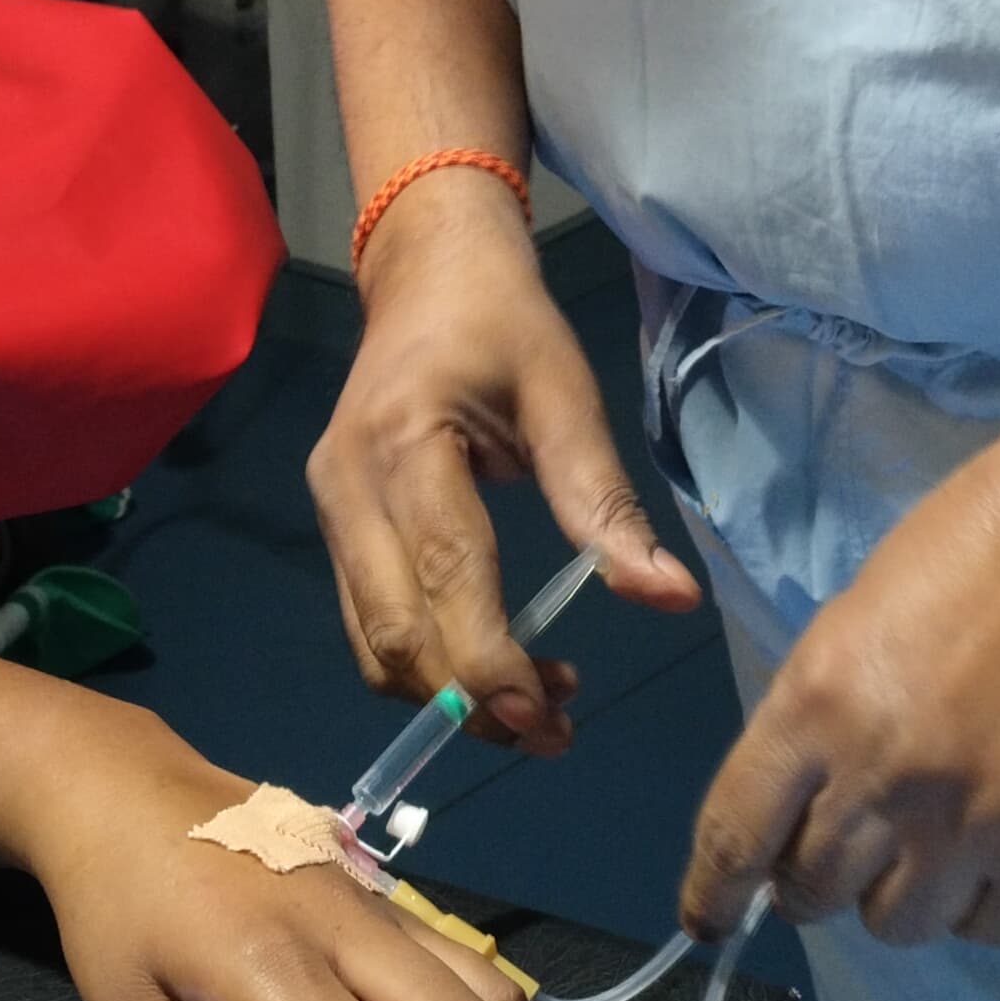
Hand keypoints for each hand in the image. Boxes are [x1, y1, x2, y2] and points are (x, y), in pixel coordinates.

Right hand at [307, 177, 698, 740]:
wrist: (426, 270)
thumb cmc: (503, 322)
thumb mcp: (565, 393)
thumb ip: (604, 501)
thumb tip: (670, 598)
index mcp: (404, 442)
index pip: (445, 576)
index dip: (491, 661)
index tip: (550, 716)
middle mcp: (347, 485)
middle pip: (395, 633)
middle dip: (471, 700)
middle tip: (556, 731)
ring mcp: (329, 508)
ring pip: (372, 644)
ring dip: (447, 694)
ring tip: (539, 704)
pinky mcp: (334, 524)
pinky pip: (369, 622)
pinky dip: (426, 663)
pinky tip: (493, 661)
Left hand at [682, 376, 999, 950]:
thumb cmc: (980, 538)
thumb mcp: (856, 617)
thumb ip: (818, 718)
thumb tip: (800, 807)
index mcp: (819, 702)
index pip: (735, 836)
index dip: (713, 893)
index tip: (709, 921)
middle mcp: (885, 776)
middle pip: (811, 894)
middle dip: (816, 877)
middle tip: (848, 846)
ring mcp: (976, 821)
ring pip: (898, 926)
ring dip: (900, 892)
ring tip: (930, 840)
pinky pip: (990, 928)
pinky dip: (979, 903)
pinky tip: (991, 852)